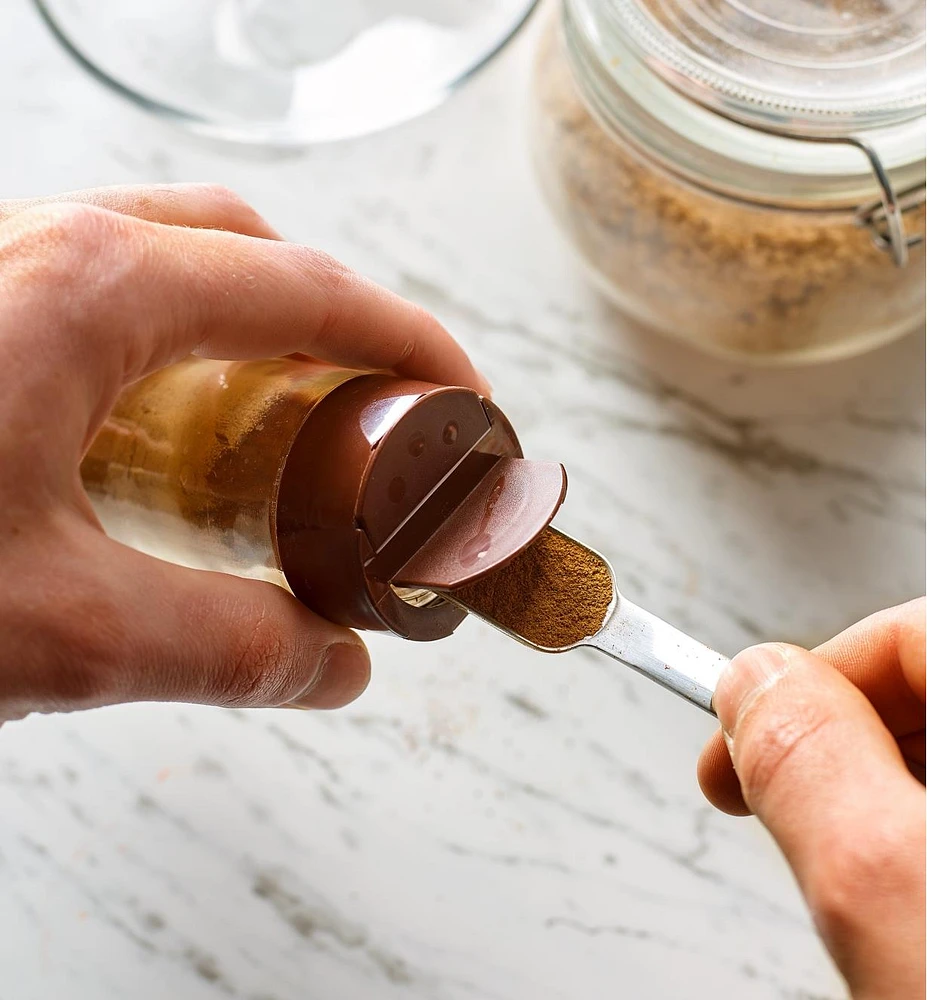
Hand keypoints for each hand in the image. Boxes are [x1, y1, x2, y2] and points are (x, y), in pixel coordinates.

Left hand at [0, 184, 488, 724]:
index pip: (311, 290)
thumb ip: (225, 650)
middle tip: (372, 413)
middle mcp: (45, 243)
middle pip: (244, 250)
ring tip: (279, 421)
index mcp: (95, 292)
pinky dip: (169, 338)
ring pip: (165, 254)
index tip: (464, 394)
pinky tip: (161, 424)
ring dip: (248, 324)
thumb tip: (338, 668)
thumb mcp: (58, 631)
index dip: (412, 342)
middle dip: (334, 322)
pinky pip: (97, 283)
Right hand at [700, 599, 925, 999]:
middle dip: (845, 751)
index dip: (802, 681)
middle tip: (789, 826)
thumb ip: (805, 763)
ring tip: (880, 902)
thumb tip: (748, 681)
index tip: (731, 746)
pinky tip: (926, 918)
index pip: (909, 634)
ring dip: (893, 807)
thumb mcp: (894, 899)